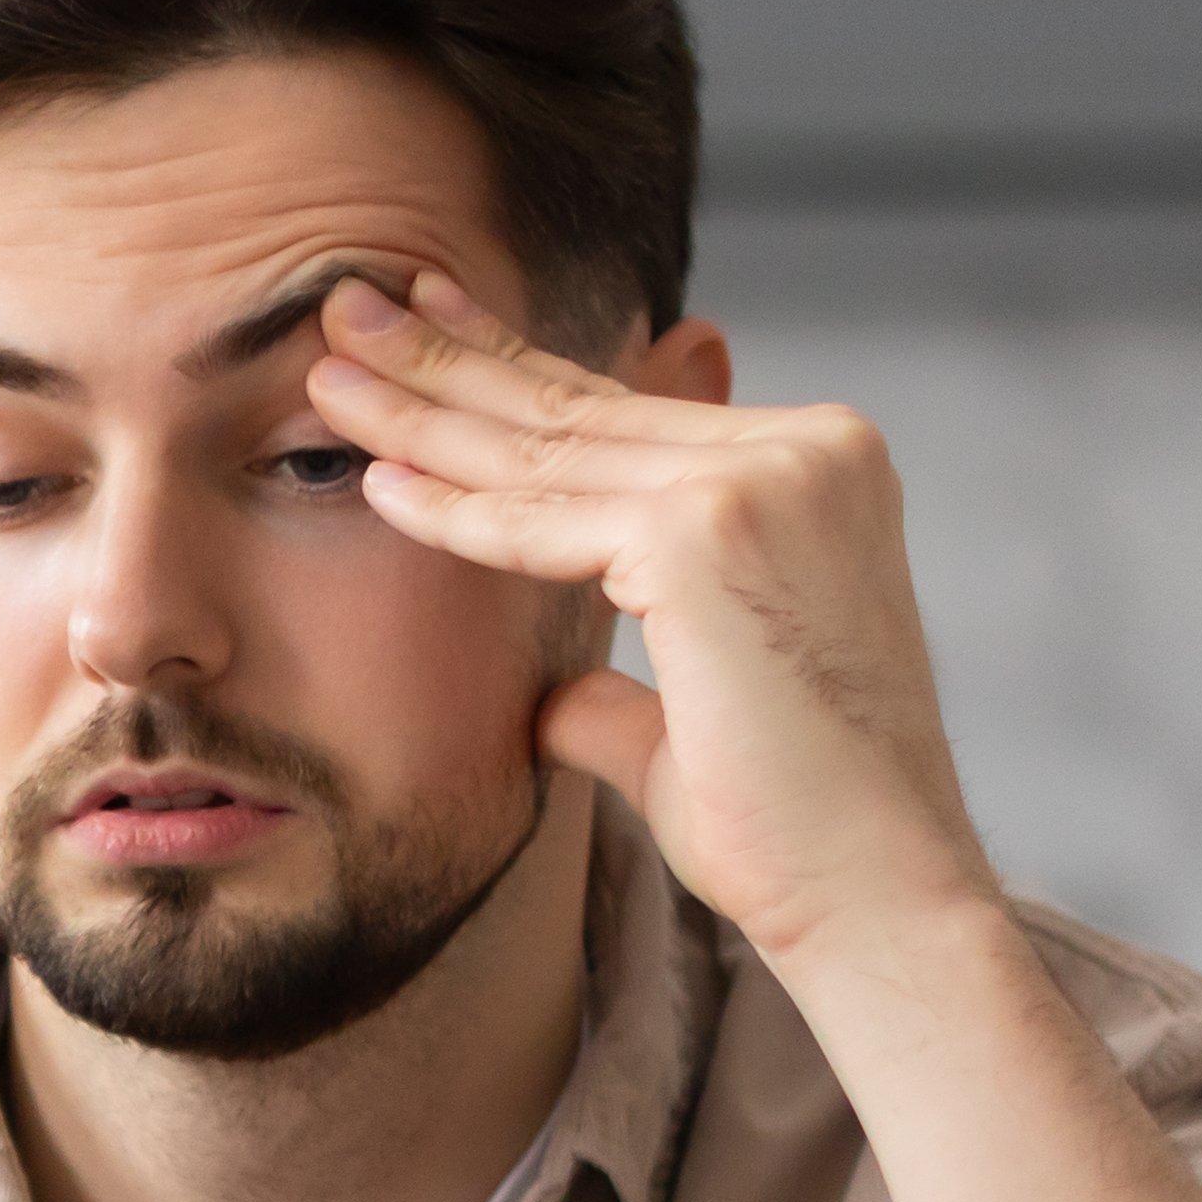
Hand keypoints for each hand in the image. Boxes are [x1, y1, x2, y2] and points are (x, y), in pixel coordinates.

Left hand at [304, 269, 1005, 979]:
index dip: (513, 368)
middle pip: (582, 405)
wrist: (876, 896)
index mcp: (816, 468)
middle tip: (343, 305)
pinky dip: (452, 510)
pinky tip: (373, 480)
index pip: (628, 410)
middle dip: (448, 357)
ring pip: (549, 450)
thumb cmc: (799, 831)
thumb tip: (554, 701)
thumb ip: (622, 690)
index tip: (427, 330)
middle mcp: (805, 449)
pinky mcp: (712, 533)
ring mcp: (765, 480)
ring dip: (422, 410)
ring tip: (325, 371)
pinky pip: (543, 522)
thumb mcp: (695, 727)